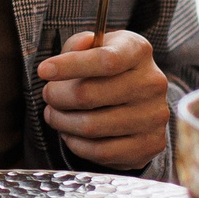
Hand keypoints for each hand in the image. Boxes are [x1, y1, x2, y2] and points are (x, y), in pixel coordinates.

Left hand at [36, 29, 171, 168]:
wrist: (142, 98)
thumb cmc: (111, 69)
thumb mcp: (97, 46)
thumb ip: (78, 45)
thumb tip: (69, 55)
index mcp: (138, 51)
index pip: (105, 60)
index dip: (70, 66)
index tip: (44, 71)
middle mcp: (152, 83)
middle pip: (89, 95)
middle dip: (57, 96)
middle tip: (48, 95)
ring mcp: (154, 116)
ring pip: (91, 126)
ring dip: (62, 122)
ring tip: (55, 114)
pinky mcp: (150, 144)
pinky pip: (101, 152)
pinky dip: (77, 144)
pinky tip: (71, 133)